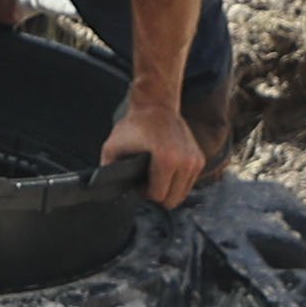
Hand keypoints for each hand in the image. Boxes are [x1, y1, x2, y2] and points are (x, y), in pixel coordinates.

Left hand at [102, 90, 210, 207]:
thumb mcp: (112, 148)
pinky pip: (187, 184)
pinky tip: (163, 172)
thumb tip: (106, 191)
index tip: (136, 183)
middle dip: (156, 195)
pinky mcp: (199, 160)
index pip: (158, 196)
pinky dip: (175, 183)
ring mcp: (195, 161)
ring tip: (153, 176)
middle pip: (172, 200)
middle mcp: (186, 162)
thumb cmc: (133, 127)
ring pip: (181, 194)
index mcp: (167, 160)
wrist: (156, 106)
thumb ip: (108, 170)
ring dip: (167, 190)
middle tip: (144, 182)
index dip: (143, 193)